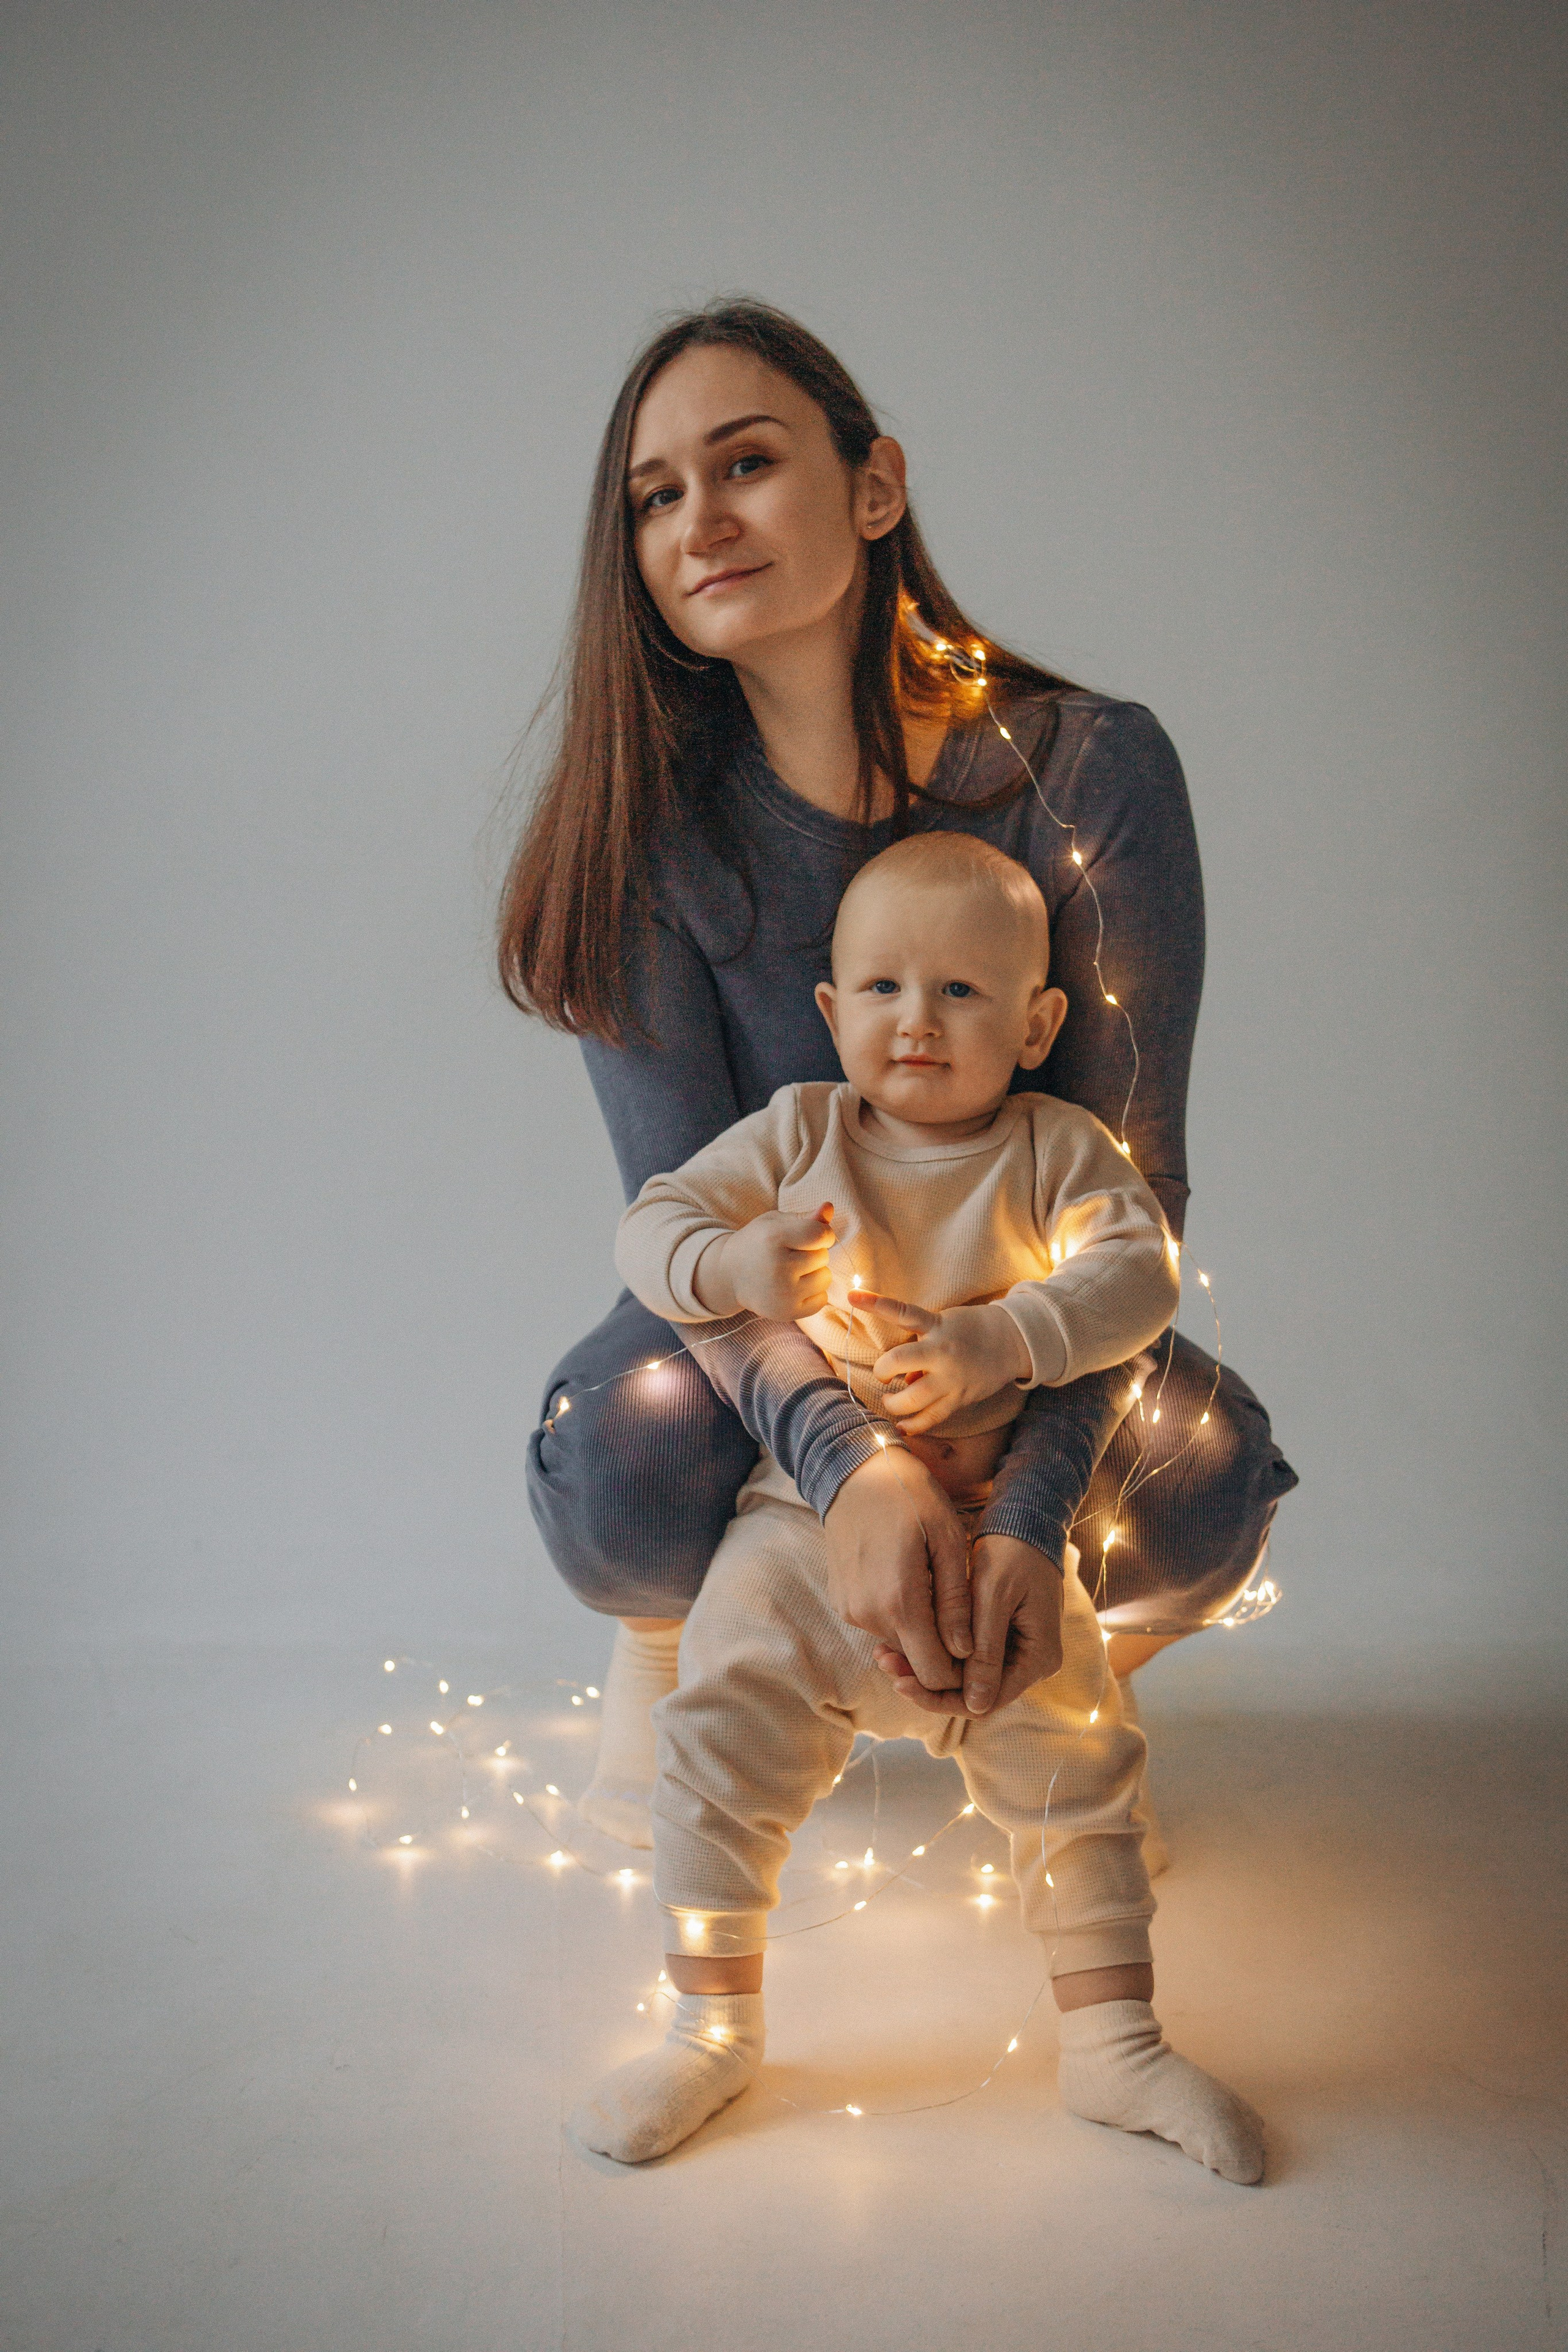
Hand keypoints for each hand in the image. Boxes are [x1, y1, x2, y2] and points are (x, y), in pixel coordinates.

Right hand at [698, 1203, 834, 1319]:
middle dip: (814, 1253)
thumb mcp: (776, 1223)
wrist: (730, 1275)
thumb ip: (806, 1217)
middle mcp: (778, 1267)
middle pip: (823, 1257)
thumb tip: (829, 1207)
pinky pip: (822, 1299)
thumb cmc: (758, 1243)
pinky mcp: (787, 1312)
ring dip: (816, 1273)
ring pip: (825, 1278)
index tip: (811, 1235)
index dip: (823, 1234)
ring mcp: (783, 1293)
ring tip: (794, 1270)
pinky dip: (814, 1292)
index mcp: (774, 1238)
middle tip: (792, 1254)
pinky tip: (795, 1286)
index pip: (821, 1235)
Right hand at [823, 1445, 972, 1690]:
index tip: (977, 1649)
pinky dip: (898, 1612)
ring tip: (935, 1586)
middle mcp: (868, 1616)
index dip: (960, 1672)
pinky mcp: (842, 1601)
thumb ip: (956, 1602)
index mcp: (899, 1603)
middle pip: (914, 1661)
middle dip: (941, 1651)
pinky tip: (909, 1577)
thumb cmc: (910, 1497)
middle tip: (961, 1614)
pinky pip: (879, 1622)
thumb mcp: (947, 1540)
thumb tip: (966, 1652)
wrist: (854, 1471)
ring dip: (919, 1628)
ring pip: (898, 1642)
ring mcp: (850, 1610)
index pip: (932, 1673)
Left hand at [849, 1290, 1031, 1437]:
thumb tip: (905, 1382)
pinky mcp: (961, 1398)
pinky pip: (932, 1417)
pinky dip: (915, 1425)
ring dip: (895, 1403)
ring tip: (891, 1402)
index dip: (876, 1304)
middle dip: (882, 1371)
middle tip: (883, 1376)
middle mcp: (942, 1352)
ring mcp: (952, 1378)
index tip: (851, 1296)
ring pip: (914, 1398)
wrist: (1012, 1341)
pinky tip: (903, 1426)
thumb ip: (921, 1348)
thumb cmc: (971, 1329)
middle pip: (899, 1362)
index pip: (903, 1312)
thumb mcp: (945, 1326)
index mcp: (936, 1326)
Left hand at [873, 1533, 1062, 1716]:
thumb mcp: (995, 1597)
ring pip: (966, 1677)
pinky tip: (902, 1642)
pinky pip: (967, 1658)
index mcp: (1038, 1657)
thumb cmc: (1013, 1552)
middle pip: (974, 1693)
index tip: (902, 1684)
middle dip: (928, 1684)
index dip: (943, 1698)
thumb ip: (987, 1651)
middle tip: (886, 1665)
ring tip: (885, 1655)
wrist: (1026, 1523)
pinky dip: (938, 1651)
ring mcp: (1016, 1651)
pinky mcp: (1000, 1638)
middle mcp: (1031, 1662)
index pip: (988, 1699)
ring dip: (928, 1668)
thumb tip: (976, 1707)